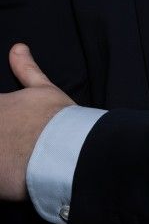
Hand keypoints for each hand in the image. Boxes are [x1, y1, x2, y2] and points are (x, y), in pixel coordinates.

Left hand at [0, 43, 73, 200]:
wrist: (67, 151)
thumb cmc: (57, 118)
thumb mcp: (43, 89)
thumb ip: (26, 69)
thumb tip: (17, 47)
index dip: (3, 115)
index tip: (9, 123)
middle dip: (3, 131)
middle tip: (13, 138)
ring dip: (3, 150)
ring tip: (15, 153)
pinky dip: (2, 176)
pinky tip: (13, 172)